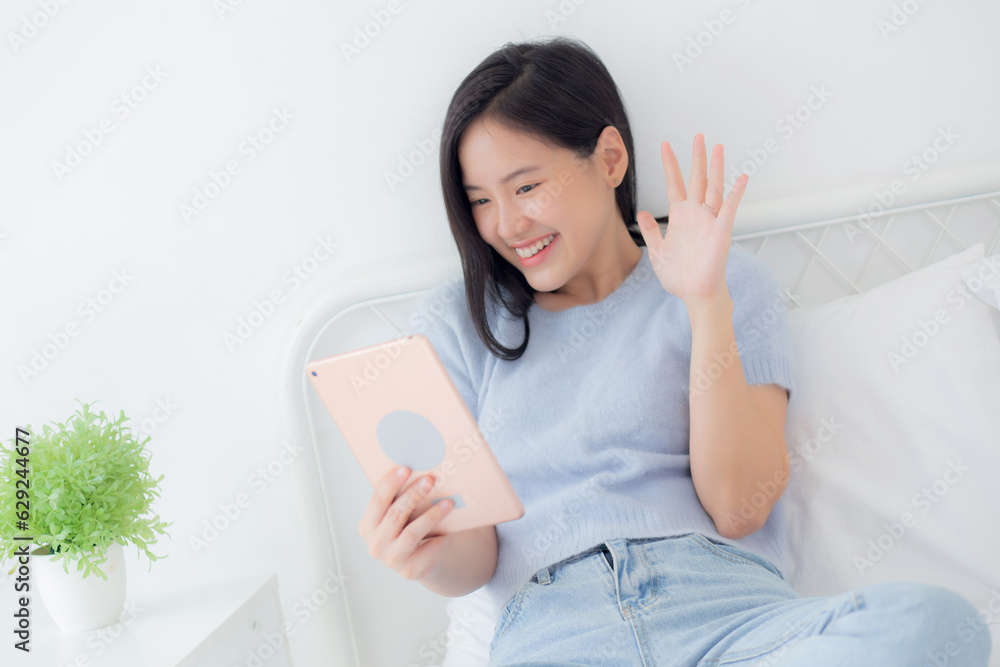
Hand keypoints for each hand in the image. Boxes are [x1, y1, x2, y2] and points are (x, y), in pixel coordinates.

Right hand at [358, 466, 453, 580]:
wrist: (419, 560)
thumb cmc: (408, 529)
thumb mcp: (400, 515)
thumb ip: (401, 499)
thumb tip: (421, 472)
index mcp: (368, 526)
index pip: (378, 501)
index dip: (391, 484)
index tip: (406, 469)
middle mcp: (376, 544)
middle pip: (395, 515)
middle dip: (413, 495)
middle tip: (430, 480)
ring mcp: (392, 559)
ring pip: (412, 533)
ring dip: (431, 515)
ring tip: (448, 503)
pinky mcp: (410, 570)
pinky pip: (427, 550)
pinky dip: (440, 539)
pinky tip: (449, 531)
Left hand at [636, 134, 747, 307]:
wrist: (694, 294)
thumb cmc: (678, 276)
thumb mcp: (657, 252)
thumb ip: (651, 231)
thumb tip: (642, 213)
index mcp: (680, 217)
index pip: (675, 184)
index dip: (670, 165)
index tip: (665, 146)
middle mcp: (696, 214)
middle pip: (697, 179)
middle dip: (696, 158)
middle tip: (698, 136)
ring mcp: (709, 221)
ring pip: (714, 188)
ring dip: (716, 168)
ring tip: (718, 147)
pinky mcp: (721, 231)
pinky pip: (729, 208)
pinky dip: (736, 192)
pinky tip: (742, 177)